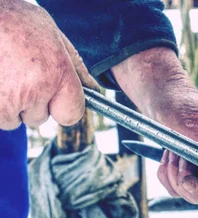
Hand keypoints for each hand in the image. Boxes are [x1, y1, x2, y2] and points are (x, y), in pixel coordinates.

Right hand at [0, 0, 92, 129]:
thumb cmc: (14, 20)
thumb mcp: (52, 34)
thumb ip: (74, 65)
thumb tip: (93, 89)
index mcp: (58, 72)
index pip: (72, 114)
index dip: (62, 107)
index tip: (54, 99)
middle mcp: (37, 88)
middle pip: (40, 118)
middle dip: (31, 103)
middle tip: (19, 76)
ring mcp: (10, 99)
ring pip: (15, 120)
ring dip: (10, 105)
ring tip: (5, 76)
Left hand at [112, 48, 197, 207]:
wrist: (164, 97)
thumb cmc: (181, 104)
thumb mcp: (197, 125)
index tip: (188, 181)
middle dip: (186, 183)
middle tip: (175, 157)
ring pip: (192, 195)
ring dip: (174, 176)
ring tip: (170, 152)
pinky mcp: (194, 173)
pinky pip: (179, 190)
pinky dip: (167, 176)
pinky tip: (166, 157)